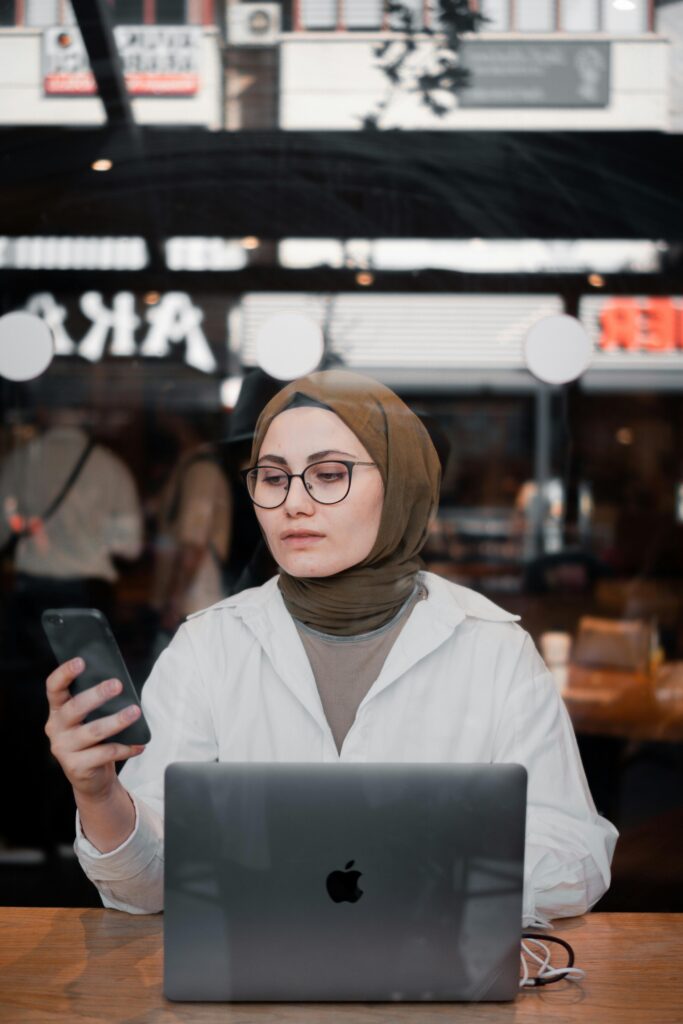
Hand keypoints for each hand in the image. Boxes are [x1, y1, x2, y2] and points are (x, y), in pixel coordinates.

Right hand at [44, 658, 144, 803]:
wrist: (91, 779)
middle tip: (117, 685)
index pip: (53, 688)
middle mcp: (56, 728)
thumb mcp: (89, 719)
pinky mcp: (75, 766)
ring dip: (117, 720)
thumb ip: (95, 703)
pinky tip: (139, 744)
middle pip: (75, 708)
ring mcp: (63, 748)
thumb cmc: (93, 741)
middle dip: (97, 695)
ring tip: (135, 712)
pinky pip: (105, 753)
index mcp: (57, 710)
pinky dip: (125, 748)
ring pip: (93, 731)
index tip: (80, 661)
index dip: (64, 673)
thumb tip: (118, 681)